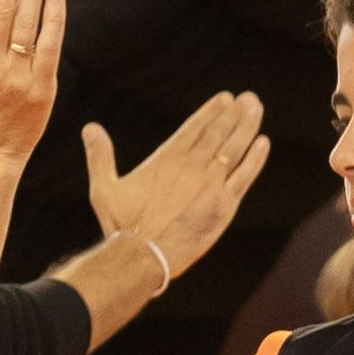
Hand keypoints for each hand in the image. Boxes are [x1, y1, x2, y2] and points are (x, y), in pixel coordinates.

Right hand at [90, 92, 273, 290]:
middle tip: (249, 98)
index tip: (226, 98)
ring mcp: (211, 185)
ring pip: (235, 149)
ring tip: (256, 109)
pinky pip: (245, 177)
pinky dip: (255, 159)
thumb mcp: (104, 187)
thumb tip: (89, 127)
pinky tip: (264, 143)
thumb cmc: (122, 224)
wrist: (144, 256)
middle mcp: (193, 167)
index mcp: (167, 159)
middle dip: (235, 113)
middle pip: (218, 132)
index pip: (195, 127)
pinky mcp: (224, 206)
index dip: (212, 111)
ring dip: (247, 127)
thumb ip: (100, 155)